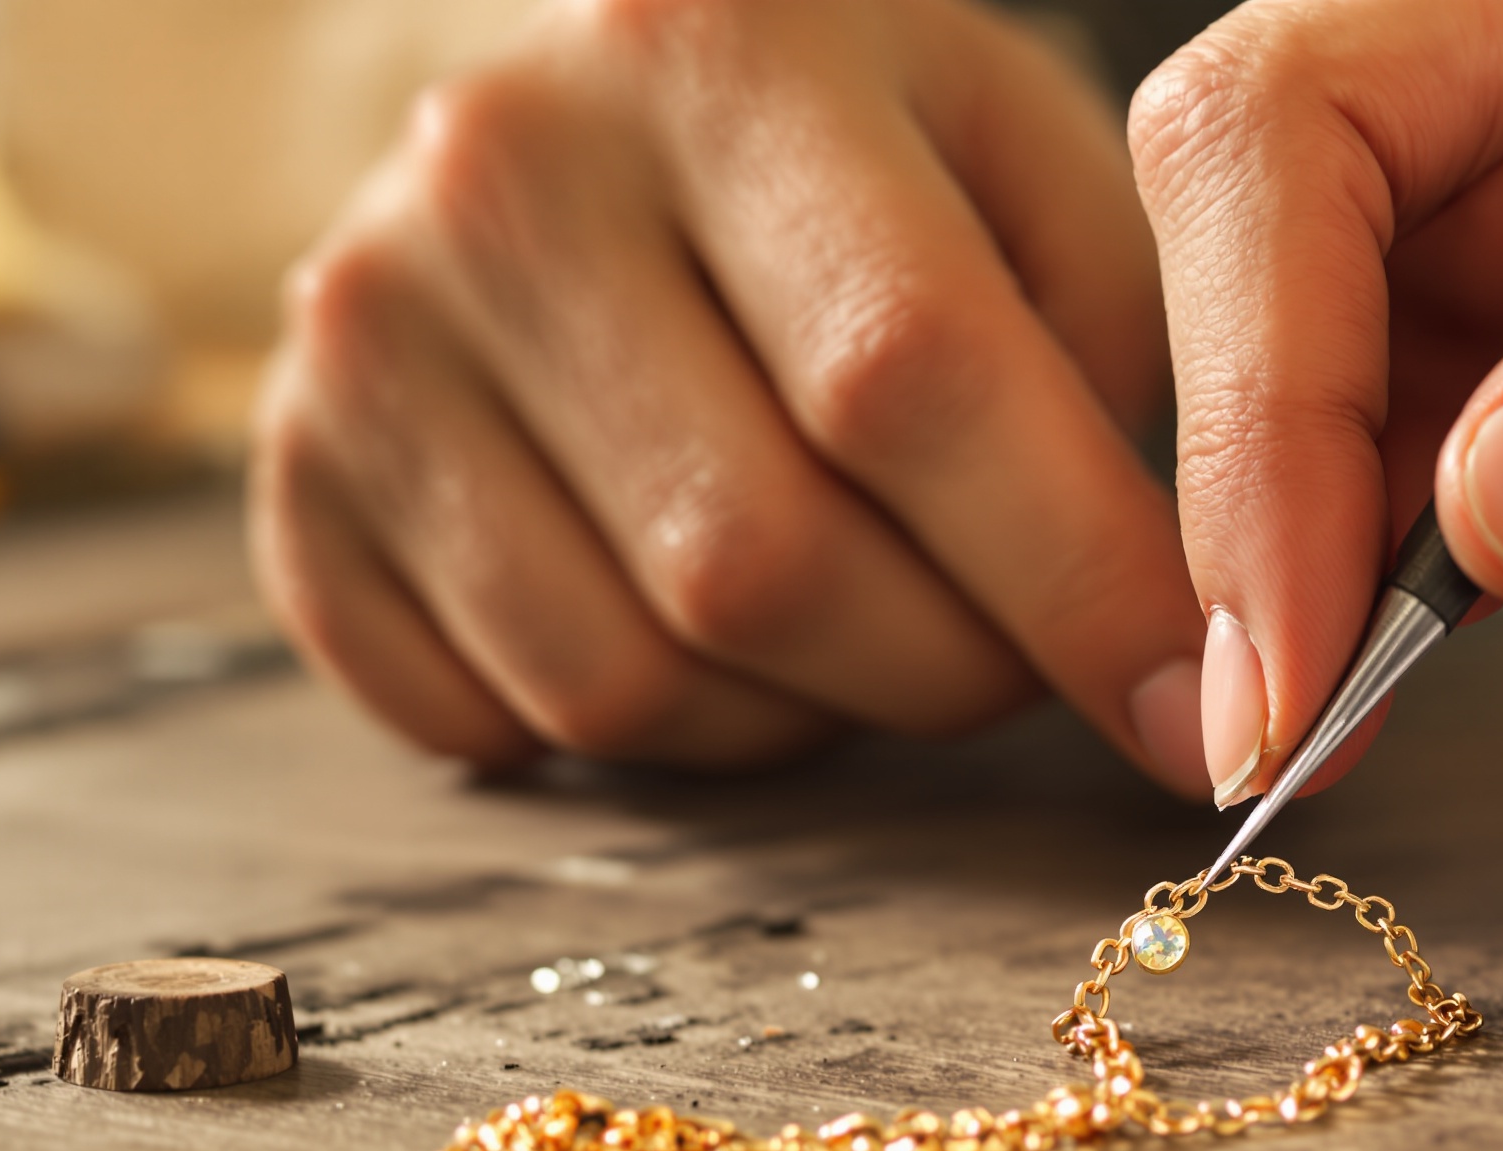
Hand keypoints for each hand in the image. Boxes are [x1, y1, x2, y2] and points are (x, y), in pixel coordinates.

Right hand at [252, 0, 1215, 788]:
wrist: (576, 113)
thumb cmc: (851, 151)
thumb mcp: (1022, 159)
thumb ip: (1121, 353)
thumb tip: (1160, 634)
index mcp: (719, 50)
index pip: (912, 378)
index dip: (1075, 585)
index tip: (1201, 711)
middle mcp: (505, 174)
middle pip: (762, 560)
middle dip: (946, 671)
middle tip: (1017, 654)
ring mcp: (367, 329)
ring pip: (631, 674)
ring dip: (800, 717)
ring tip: (859, 619)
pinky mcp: (301, 476)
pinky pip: (501, 717)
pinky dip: (648, 731)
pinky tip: (703, 627)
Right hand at [1134, 0, 1502, 803]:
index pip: (1317, 110)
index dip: (1259, 371)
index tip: (1297, 639)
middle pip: (1272, 231)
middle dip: (1249, 475)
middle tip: (1279, 726)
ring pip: (1329, 367)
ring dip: (1300, 555)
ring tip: (1322, 735)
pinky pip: (1439, 467)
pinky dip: (1394, 587)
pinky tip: (1400, 680)